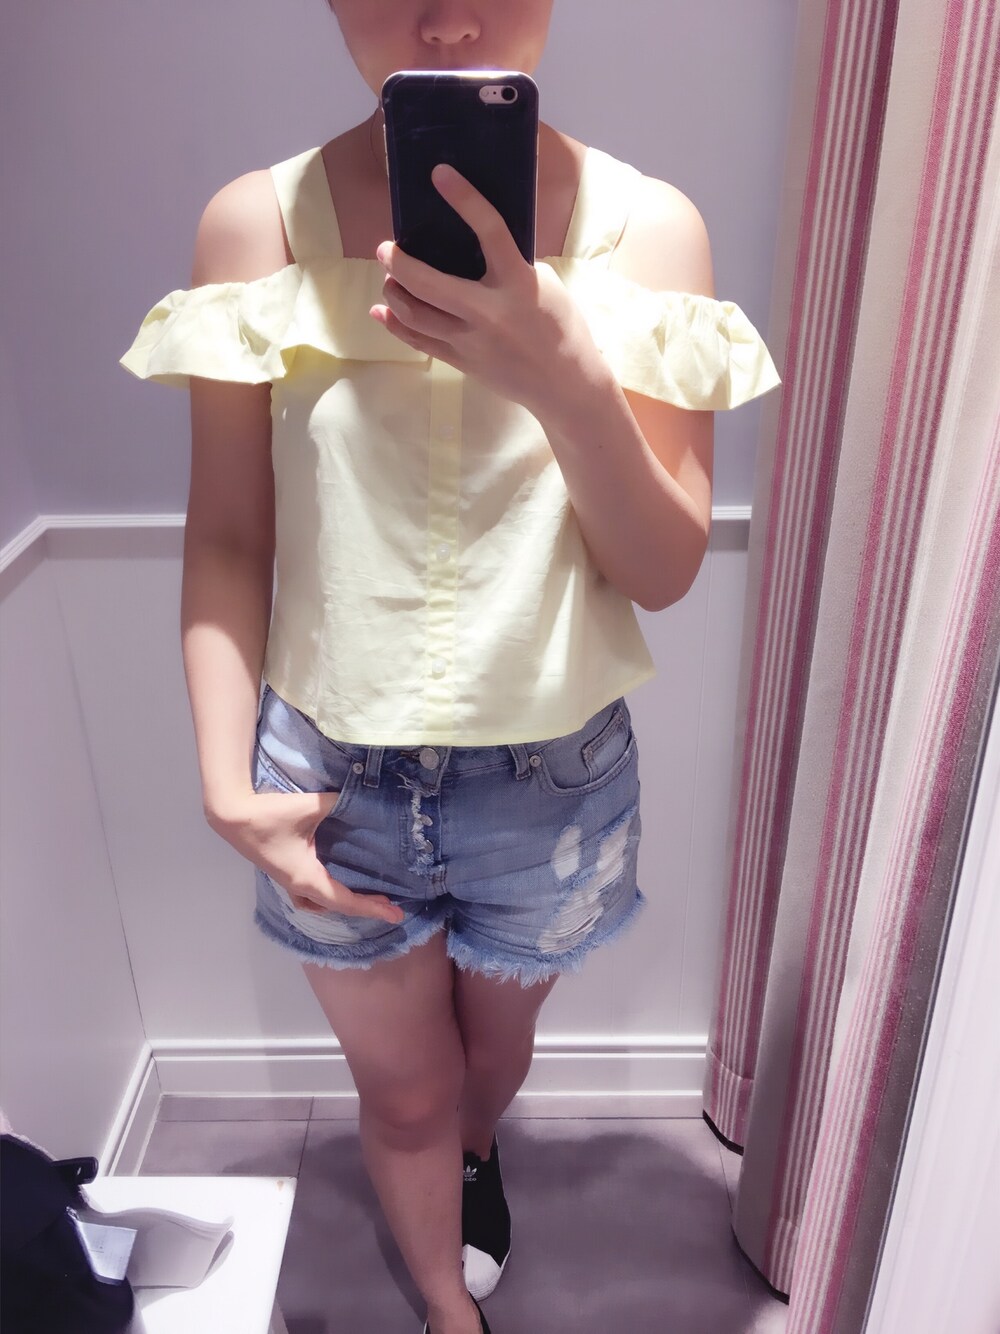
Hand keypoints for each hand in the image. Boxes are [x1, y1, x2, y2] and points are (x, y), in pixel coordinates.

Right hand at [211, 790, 405, 923]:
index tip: (396, 913)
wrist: (231, 815)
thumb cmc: (270, 814)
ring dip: (340, 904)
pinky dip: (323, 895)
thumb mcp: (310, 807)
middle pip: (335, 907)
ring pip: (317, 904)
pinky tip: (331, 880)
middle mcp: (297, 885)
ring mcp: (287, 881)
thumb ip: (339, 804)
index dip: (371, 908)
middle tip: (388, 905)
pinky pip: (306, 893)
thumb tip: (361, 801)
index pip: (344, 900)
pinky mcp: (282, 871)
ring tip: (363, 897)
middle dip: (363, 908)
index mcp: (306, 877)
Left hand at [370, 164, 605, 417]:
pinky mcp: (463, 362)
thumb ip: (510, 264)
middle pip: (429, 284)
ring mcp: (472, 341)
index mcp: (518, 283)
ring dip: (395, 292)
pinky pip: (420, 342)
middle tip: (386, 248)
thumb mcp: (544, 285)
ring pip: (417, 315)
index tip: (439, 174)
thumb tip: (474, 245)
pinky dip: (396, 325)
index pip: (490, 231)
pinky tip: (382, 311)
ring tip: (389, 278)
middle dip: (399, 262)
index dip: (464, 199)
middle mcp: (490, 312)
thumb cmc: (560, 327)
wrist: (564, 384)